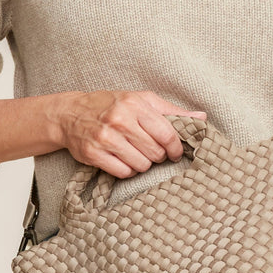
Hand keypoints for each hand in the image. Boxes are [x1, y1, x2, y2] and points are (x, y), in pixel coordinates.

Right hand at [55, 90, 206, 177]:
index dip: (175, 148)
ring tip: (135, 154)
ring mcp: (105, 138)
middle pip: (155, 152)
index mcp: (134, 105)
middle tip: (151, 151)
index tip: (175, 153)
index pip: (167, 133)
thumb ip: (171, 111)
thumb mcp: (141, 100)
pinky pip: (123, 172)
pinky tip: (123, 160)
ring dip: (142, 164)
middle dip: (158, 156)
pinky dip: (127, 170)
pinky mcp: (93, 154)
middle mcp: (119, 120)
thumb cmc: (111, 105)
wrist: (70, 113)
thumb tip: (202, 117)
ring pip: (141, 165)